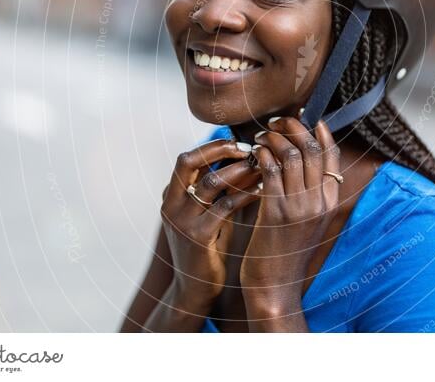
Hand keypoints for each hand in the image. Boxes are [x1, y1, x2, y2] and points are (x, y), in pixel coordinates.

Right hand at [160, 139, 261, 309]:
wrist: (196, 289)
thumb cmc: (208, 247)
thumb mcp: (205, 214)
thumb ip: (215, 190)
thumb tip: (244, 159)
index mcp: (171, 196)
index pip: (187, 158)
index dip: (213, 147)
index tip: (241, 144)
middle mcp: (171, 204)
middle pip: (189, 161)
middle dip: (220, 150)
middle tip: (249, 149)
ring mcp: (182, 220)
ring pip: (211, 182)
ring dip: (240, 170)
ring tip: (262, 166)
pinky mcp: (199, 237)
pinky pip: (225, 206)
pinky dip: (246, 194)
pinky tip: (263, 191)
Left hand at [240, 118, 340, 309]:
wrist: (276, 286)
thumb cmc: (287, 251)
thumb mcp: (309, 220)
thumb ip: (310, 192)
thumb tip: (301, 159)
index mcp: (330, 202)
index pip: (331, 155)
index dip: (319, 131)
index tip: (304, 118)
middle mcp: (319, 201)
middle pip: (312, 148)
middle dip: (294, 127)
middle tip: (277, 122)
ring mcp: (299, 207)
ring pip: (292, 154)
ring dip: (275, 138)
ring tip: (262, 135)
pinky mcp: (275, 212)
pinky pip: (270, 170)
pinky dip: (261, 154)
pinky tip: (254, 152)